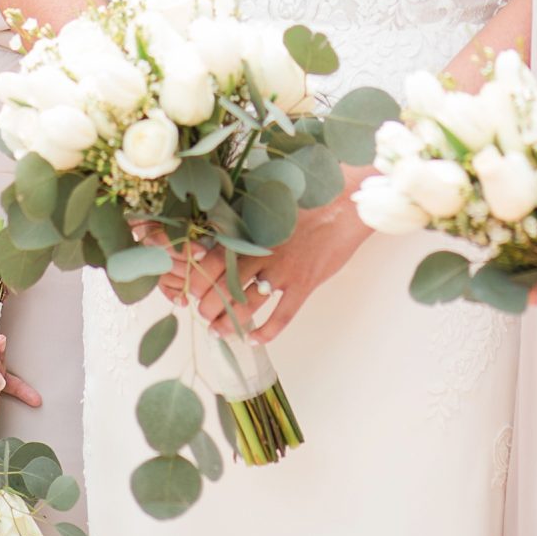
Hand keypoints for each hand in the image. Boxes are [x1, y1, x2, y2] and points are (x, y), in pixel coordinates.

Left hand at [142, 202, 369, 345]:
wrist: (345, 203)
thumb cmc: (307, 197)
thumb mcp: (270, 200)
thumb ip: (245, 216)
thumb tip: (218, 224)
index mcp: (251, 232)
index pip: (212, 263)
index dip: (198, 281)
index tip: (191, 290)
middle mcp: (262, 254)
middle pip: (224, 290)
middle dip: (208, 309)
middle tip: (204, 316)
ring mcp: (284, 272)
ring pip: (247, 308)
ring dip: (229, 324)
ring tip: (220, 331)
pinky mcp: (304, 285)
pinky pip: (281, 318)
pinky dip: (266, 332)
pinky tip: (256, 338)